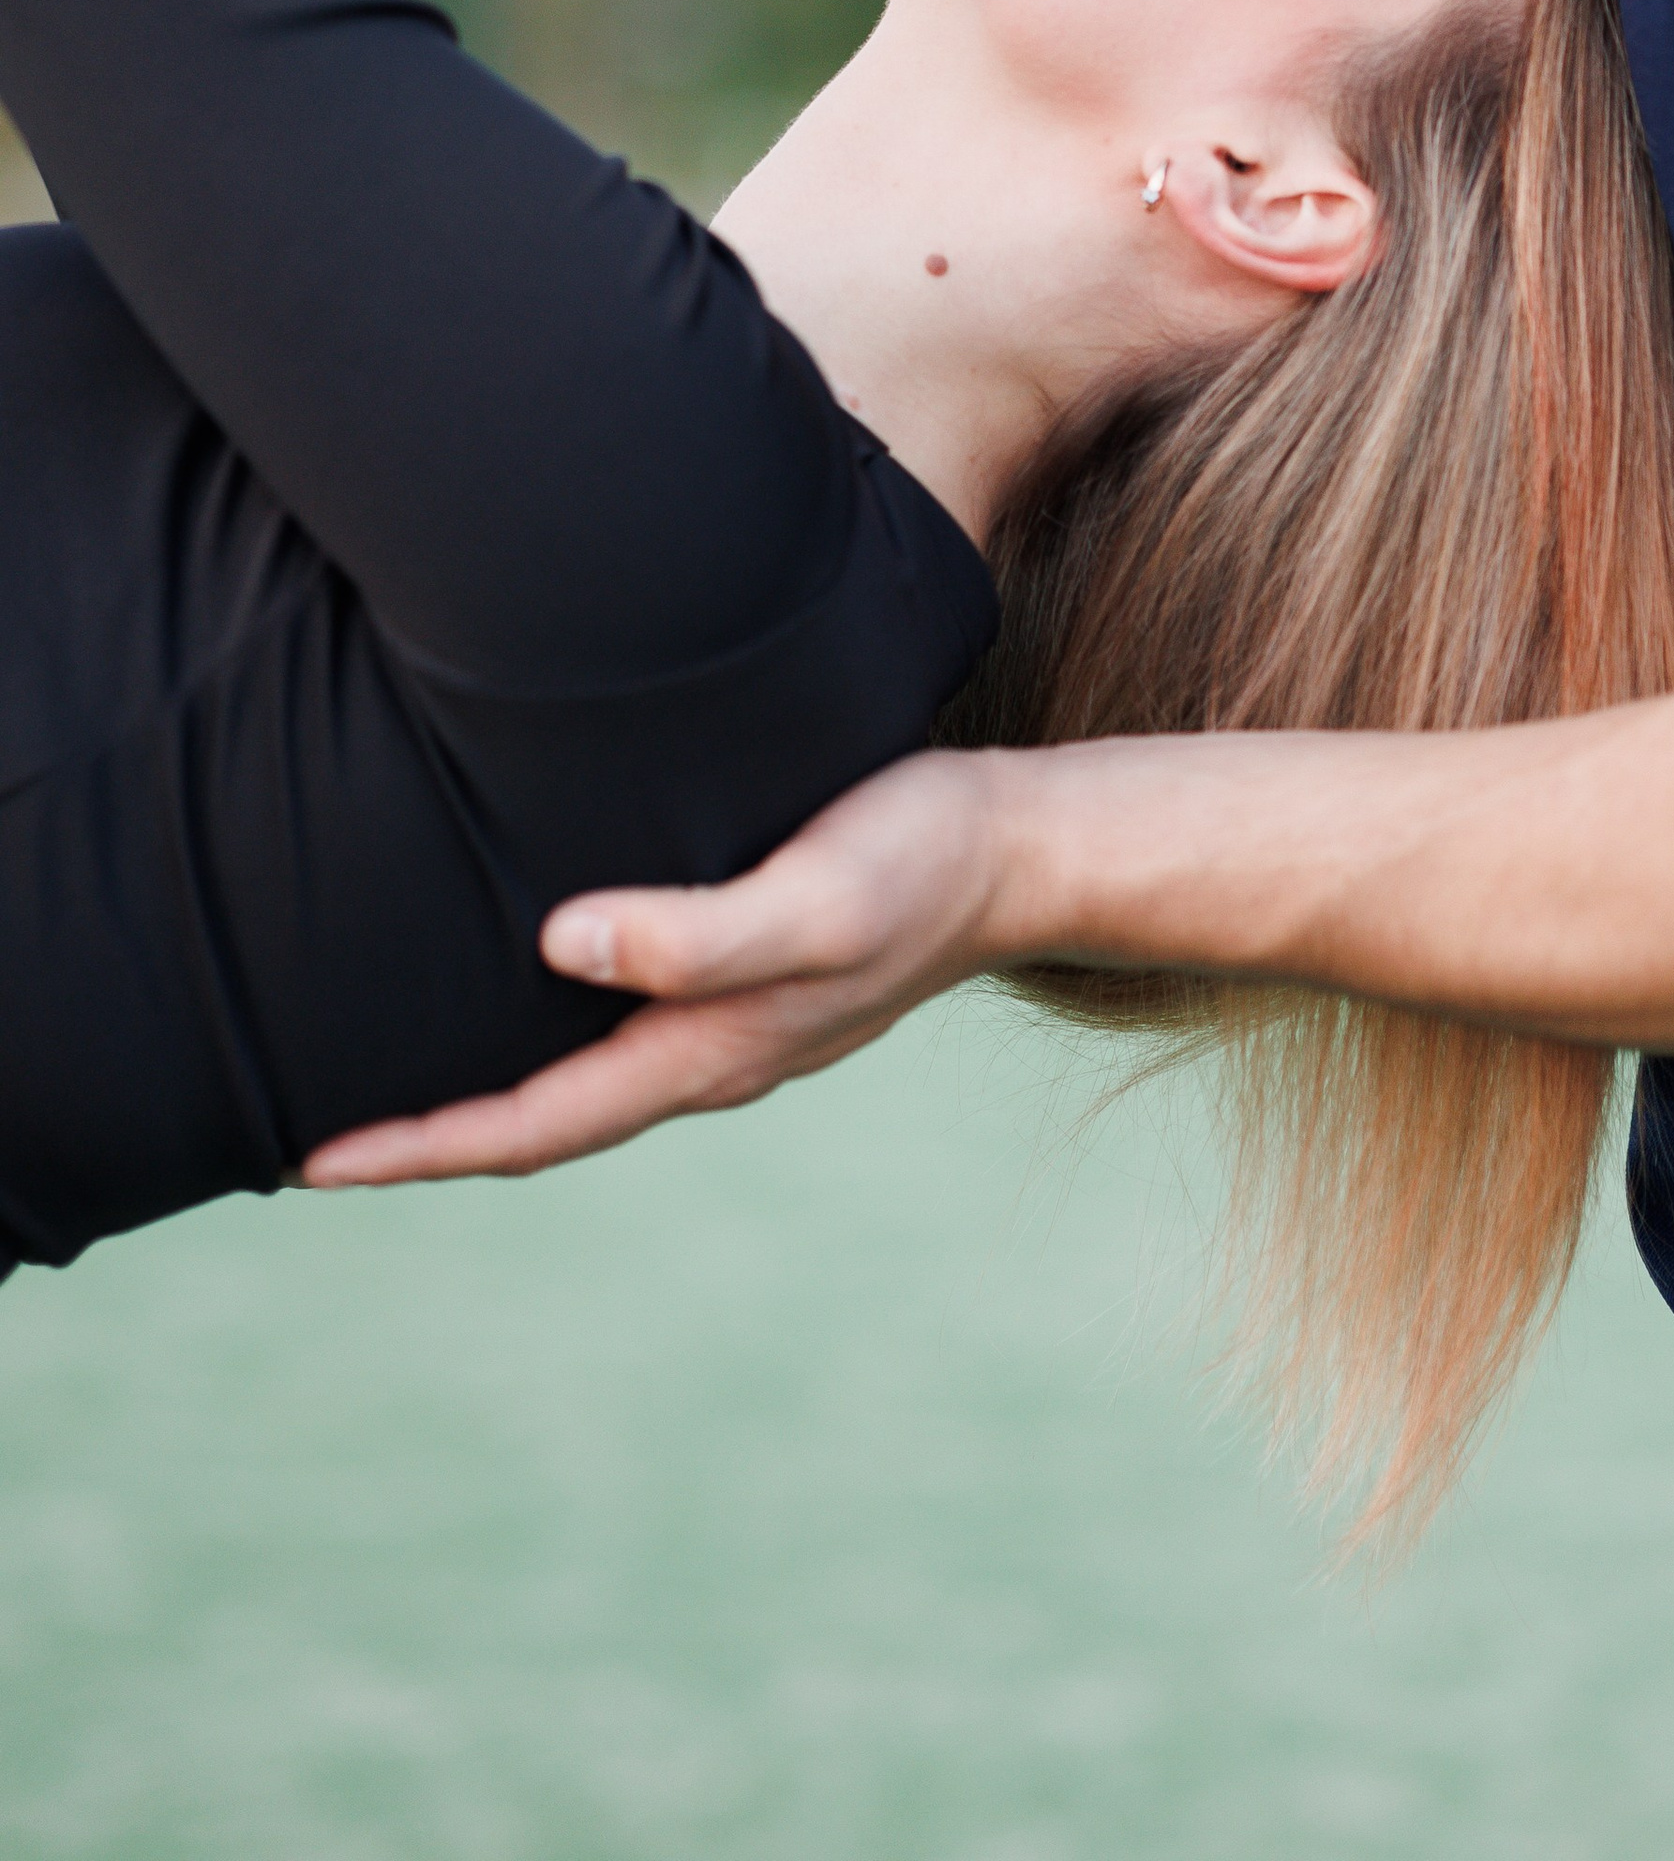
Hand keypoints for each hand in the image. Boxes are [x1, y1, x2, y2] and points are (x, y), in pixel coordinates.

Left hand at [300, 748, 1009, 1185]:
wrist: (1023, 847)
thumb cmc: (920, 855)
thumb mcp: (818, 892)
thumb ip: (699, 930)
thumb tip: (562, 943)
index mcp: (708, 1052)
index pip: (531, 1126)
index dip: (419, 1149)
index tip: (313, 1163)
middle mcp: (707, 1056)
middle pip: (539, 1125)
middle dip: (428, 1143)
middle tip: (312, 1148)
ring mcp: (731, 1025)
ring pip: (577, 1083)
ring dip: (483, 1099)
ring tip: (391, 1086)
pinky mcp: (746, 975)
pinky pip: (617, 1033)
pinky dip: (544, 1039)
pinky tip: (522, 995)